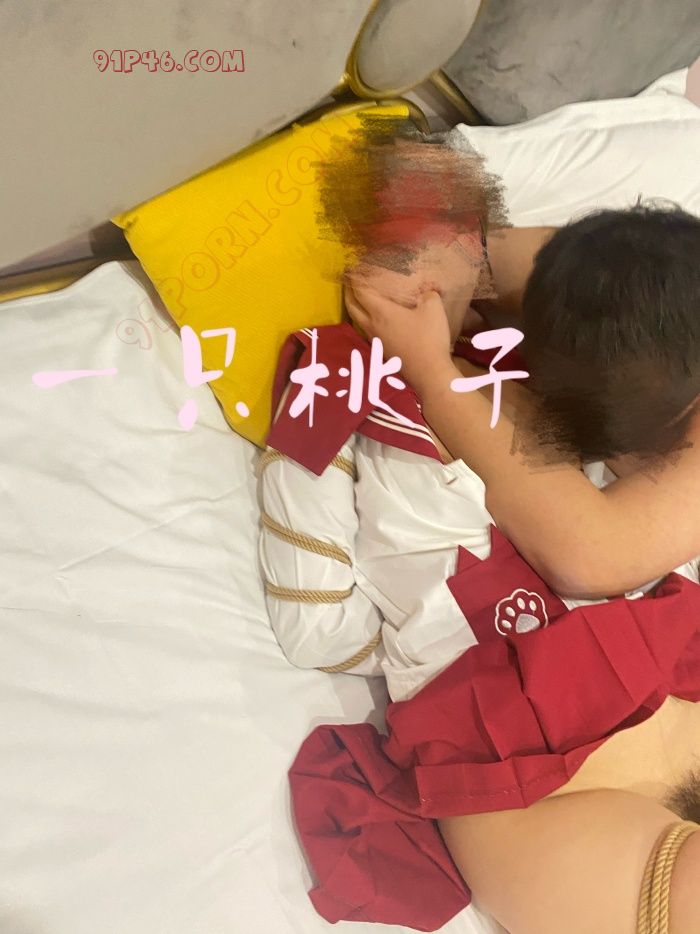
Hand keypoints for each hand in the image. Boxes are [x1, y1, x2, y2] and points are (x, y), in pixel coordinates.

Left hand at [344, 270, 456, 395]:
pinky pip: (366, 330)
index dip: (355, 278)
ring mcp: (375, 340)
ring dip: (354, 307)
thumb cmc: (428, 338)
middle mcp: (372, 325)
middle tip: (351, 281)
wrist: (429, 372)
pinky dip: (364, 319)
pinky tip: (375, 318)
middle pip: (351, 306)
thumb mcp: (433, 308)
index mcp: (380, 312)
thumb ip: (428, 293)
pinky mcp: (381, 350)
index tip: (353, 267)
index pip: (360, 291)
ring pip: (357, 320)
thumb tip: (427, 289)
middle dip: (348, 291)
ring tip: (360, 298)